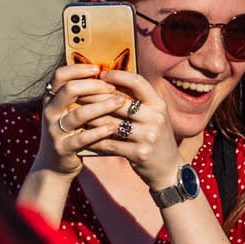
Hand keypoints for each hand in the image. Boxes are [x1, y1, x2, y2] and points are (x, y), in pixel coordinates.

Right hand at [33, 64, 129, 179]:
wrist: (53, 166)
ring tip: (120, 102)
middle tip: (113, 87)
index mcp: (51, 99)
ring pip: (79, 114)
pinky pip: (82, 138)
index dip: (78, 69)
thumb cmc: (68, 132)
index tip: (97, 68)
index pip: (60, 75)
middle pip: (69, 90)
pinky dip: (99, 132)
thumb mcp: (67, 112)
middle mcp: (50, 112)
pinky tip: (114, 127)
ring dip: (102, 106)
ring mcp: (55, 131)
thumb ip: (80, 96)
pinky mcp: (63, 148)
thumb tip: (105, 75)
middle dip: (94, 86)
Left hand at [80, 70, 179, 191]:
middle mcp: (155, 118)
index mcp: (158, 104)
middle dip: (95, 97)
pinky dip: (94, 140)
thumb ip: (138, 100)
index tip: (101, 74)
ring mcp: (148, 136)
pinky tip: (83, 136)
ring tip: (76, 114)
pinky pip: (109, 144)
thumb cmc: (155, 137)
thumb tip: (110, 81)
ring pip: (110, 123)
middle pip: (118, 102)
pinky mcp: (139, 153)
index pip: (137, 82)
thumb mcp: (154, 115)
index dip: (117, 76)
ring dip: (90, 119)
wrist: (168, 168)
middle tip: (78, 94)